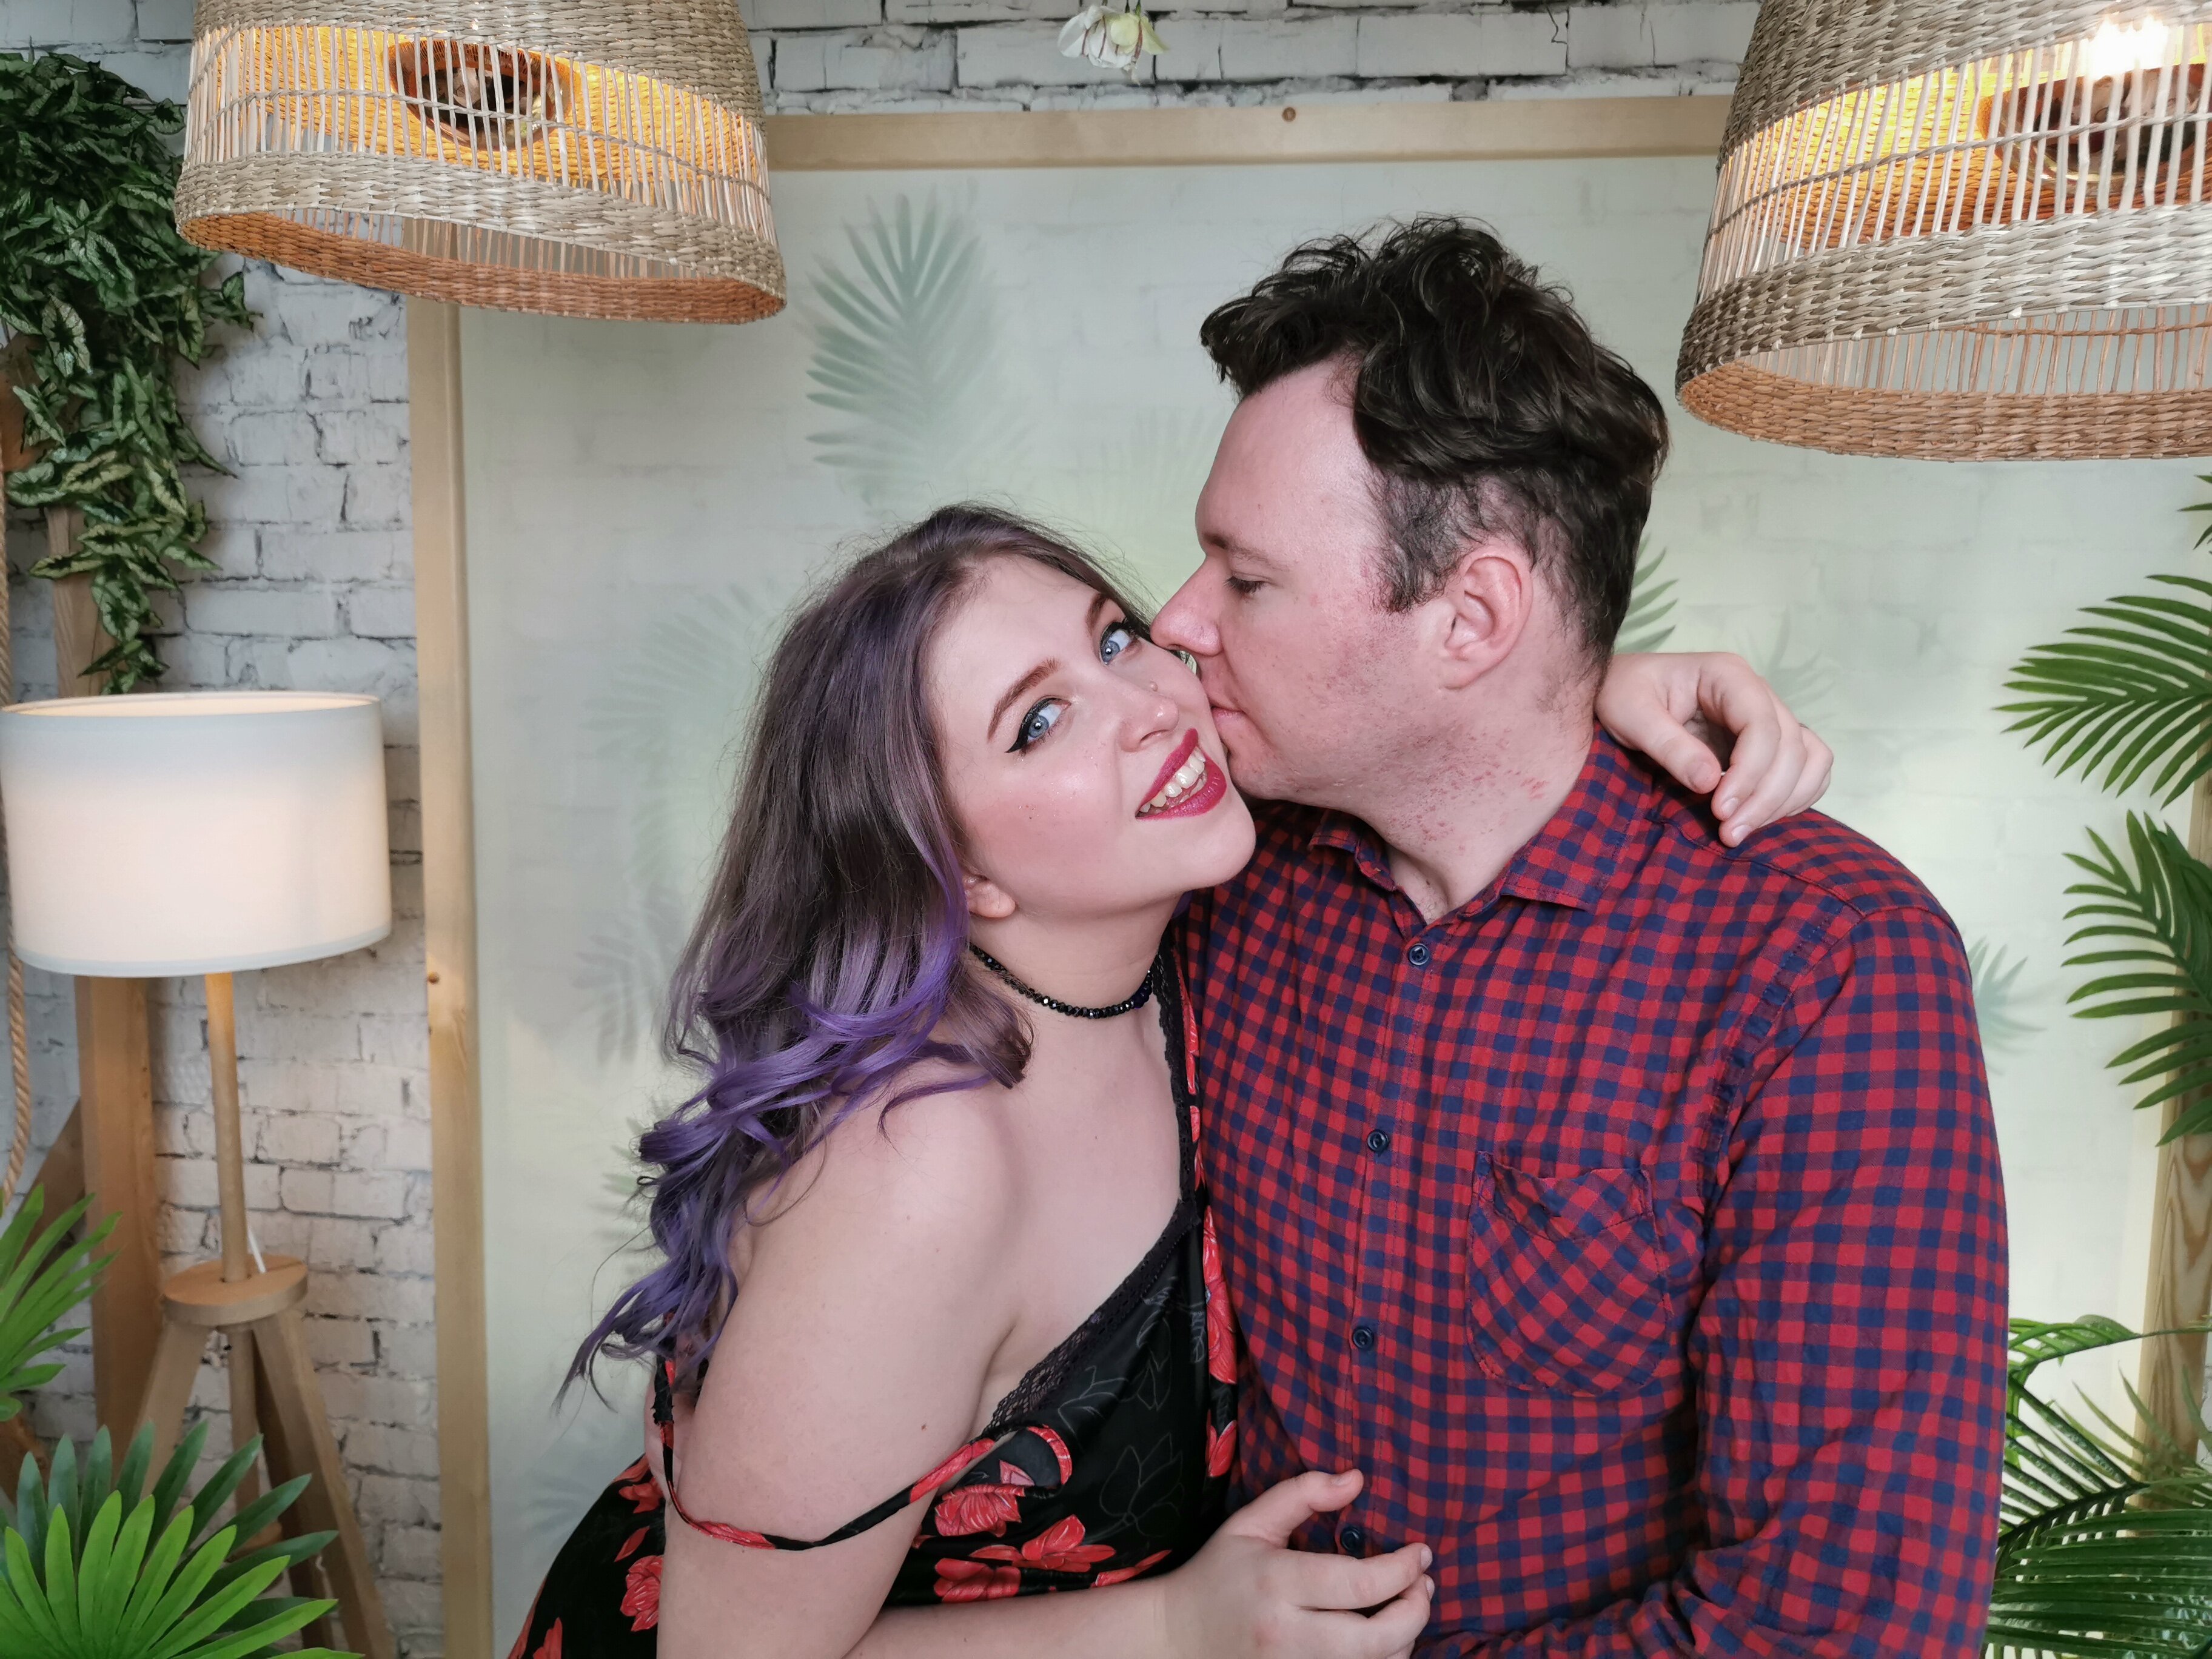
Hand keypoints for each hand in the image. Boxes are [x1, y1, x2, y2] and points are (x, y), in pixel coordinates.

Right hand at [1156, 1470, 1432, 1658]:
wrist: (1177, 1637)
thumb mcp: (1250, 1522)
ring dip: (1405, 1640)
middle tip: (1425, 1586)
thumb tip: (1357, 1478)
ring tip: (1408, 1609)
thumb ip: (1302, 1493)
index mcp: (1275, 1582)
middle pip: (1376, 1637)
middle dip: (1415, 1611)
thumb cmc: (1219, 1573)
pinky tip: (1383, 1640)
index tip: (1421, 1553)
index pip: (1359, 1584)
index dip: (1403, 1570)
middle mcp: (1286, 1633)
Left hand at [1596, 651, 1831, 845]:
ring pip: (1807, 759)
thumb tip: (1709, 782)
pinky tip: (1757, 819)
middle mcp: (1756, 693)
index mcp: (1727, 675)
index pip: (1763, 724)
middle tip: (1728, 833)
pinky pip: (1806, 768)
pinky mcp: (1765, 744)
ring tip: (1739, 831)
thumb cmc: (1620, 694)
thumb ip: (1668, 746)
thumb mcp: (1630, 714)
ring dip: (1784, 800)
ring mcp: (1766, 717)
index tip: (1720, 810)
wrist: (1617, 691)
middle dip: (1765, 796)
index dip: (1749, 772)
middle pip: (1791, 746)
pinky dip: (1793, 797)